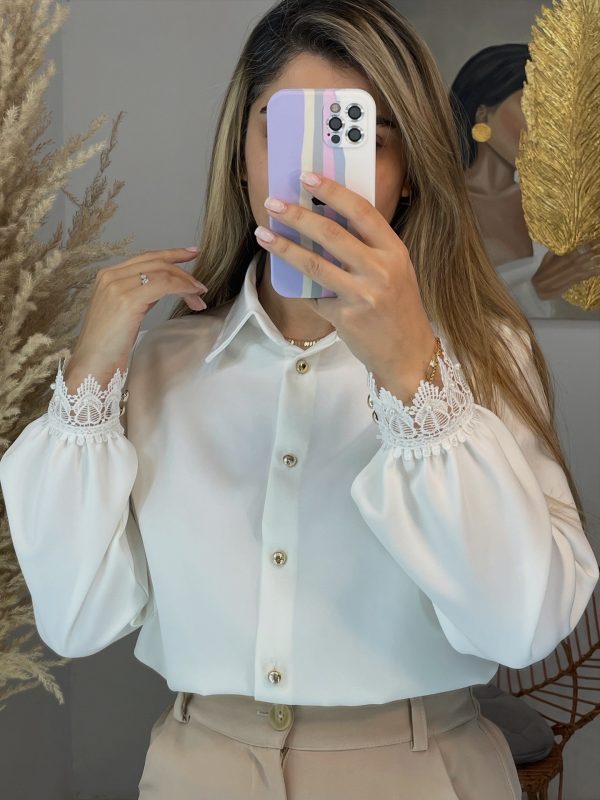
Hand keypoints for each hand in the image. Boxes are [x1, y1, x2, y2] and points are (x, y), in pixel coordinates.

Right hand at [64, 248, 207, 391]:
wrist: (92, 363)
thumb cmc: (108, 344)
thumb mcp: (124, 311)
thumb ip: (140, 294)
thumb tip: (165, 286)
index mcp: (108, 276)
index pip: (145, 257)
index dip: (171, 254)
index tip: (191, 253)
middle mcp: (111, 276)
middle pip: (156, 261)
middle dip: (183, 270)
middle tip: (201, 285)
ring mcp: (117, 286)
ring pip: (162, 272)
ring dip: (186, 283)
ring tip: (199, 296)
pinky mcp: (127, 300)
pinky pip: (163, 285)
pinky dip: (181, 288)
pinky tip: (191, 296)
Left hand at [255, 171, 437, 402]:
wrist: (408, 353)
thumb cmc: (399, 307)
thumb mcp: (395, 270)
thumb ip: (368, 247)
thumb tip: (324, 221)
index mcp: (394, 251)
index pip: (361, 211)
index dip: (332, 191)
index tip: (306, 177)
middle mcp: (380, 270)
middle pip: (331, 233)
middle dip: (297, 215)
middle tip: (273, 203)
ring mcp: (362, 294)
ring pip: (313, 263)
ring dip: (283, 246)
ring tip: (263, 233)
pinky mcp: (345, 316)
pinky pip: (314, 295)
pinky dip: (302, 288)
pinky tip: (289, 281)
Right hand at [532, 237, 599, 299]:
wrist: (537, 288)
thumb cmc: (541, 273)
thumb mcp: (546, 258)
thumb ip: (555, 250)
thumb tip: (561, 242)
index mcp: (565, 256)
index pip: (582, 247)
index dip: (593, 243)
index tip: (599, 239)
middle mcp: (572, 263)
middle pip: (590, 254)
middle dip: (599, 250)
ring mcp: (574, 273)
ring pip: (591, 264)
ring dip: (598, 260)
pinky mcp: (574, 281)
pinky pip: (588, 275)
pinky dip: (595, 272)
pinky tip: (599, 270)